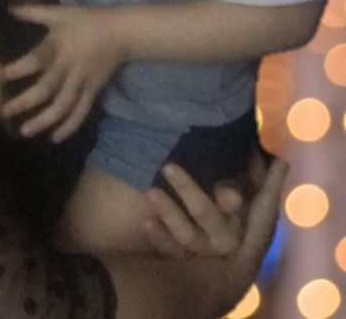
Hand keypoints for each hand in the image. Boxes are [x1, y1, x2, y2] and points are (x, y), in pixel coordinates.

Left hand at [3, 4, 125, 141]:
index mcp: (58, 47)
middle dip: (24, 102)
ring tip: (24, 131)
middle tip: (4, 112)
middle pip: (46, 89)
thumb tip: (9, 8)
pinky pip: (80, 113)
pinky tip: (54, 138)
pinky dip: (68, 127)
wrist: (120, 31)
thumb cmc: (86, 20)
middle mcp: (68, 68)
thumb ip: (33, 12)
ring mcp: (81, 82)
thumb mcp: (59, 12)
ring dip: (43, 121)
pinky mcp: (92, 91)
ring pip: (62, 106)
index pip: (35, 59)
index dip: (18, 68)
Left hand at [141, 154, 285, 260]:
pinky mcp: (185, 263)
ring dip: (169, 212)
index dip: (234, 194)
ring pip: (186, 235)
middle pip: (207, 214)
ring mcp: (205, 253)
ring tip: (151, 191)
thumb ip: (264, 180)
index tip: (224, 183)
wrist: (224, 267)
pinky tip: (146, 222)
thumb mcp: (257, 200)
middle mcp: (227, 239)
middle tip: (168, 165)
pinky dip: (158, 238)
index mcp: (248, 221)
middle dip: (189, 191)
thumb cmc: (244, 218)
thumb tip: (281, 161)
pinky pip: (171, 253)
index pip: (244, 206)